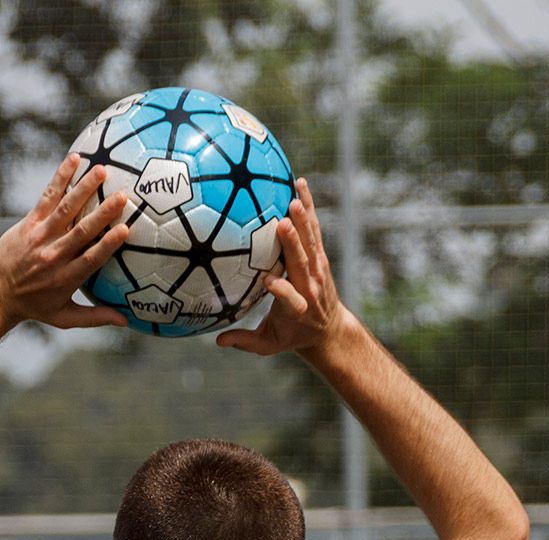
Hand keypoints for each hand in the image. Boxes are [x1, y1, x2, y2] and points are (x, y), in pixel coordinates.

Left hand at [0, 153, 129, 329]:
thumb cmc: (33, 307)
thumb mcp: (64, 317)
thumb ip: (95, 317)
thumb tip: (126, 321)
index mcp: (66, 278)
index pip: (92, 258)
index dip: (109, 244)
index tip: (126, 229)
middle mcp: (53, 256)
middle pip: (81, 231)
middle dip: (102, 213)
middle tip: (123, 196)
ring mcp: (39, 237)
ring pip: (65, 210)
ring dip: (83, 188)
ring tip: (100, 170)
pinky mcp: (28, 223)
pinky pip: (46, 197)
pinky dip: (60, 178)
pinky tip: (73, 160)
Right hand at [217, 177, 354, 357]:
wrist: (329, 328)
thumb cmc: (292, 336)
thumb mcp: (270, 344)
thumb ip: (245, 342)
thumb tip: (218, 341)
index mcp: (295, 308)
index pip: (288, 299)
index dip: (280, 290)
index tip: (267, 282)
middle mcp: (309, 286)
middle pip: (301, 263)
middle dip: (294, 244)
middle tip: (284, 223)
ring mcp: (317, 268)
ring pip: (310, 241)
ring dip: (304, 220)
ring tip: (295, 197)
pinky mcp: (319, 255)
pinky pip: (314, 228)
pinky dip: (309, 207)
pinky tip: (300, 185)